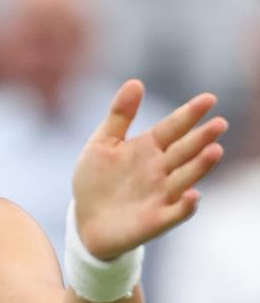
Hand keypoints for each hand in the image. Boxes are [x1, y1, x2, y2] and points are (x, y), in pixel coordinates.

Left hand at [73, 80, 226, 259]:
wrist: (84, 220)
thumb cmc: (96, 180)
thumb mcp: (101, 144)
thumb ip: (120, 116)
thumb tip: (136, 82)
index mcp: (148, 148)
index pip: (173, 127)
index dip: (189, 114)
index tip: (209, 99)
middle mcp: (160, 169)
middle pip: (184, 150)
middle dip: (201, 138)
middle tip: (219, 124)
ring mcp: (161, 194)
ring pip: (185, 177)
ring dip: (200, 166)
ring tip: (214, 150)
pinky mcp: (156, 219)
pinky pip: (176, 212)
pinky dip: (186, 205)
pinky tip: (193, 195)